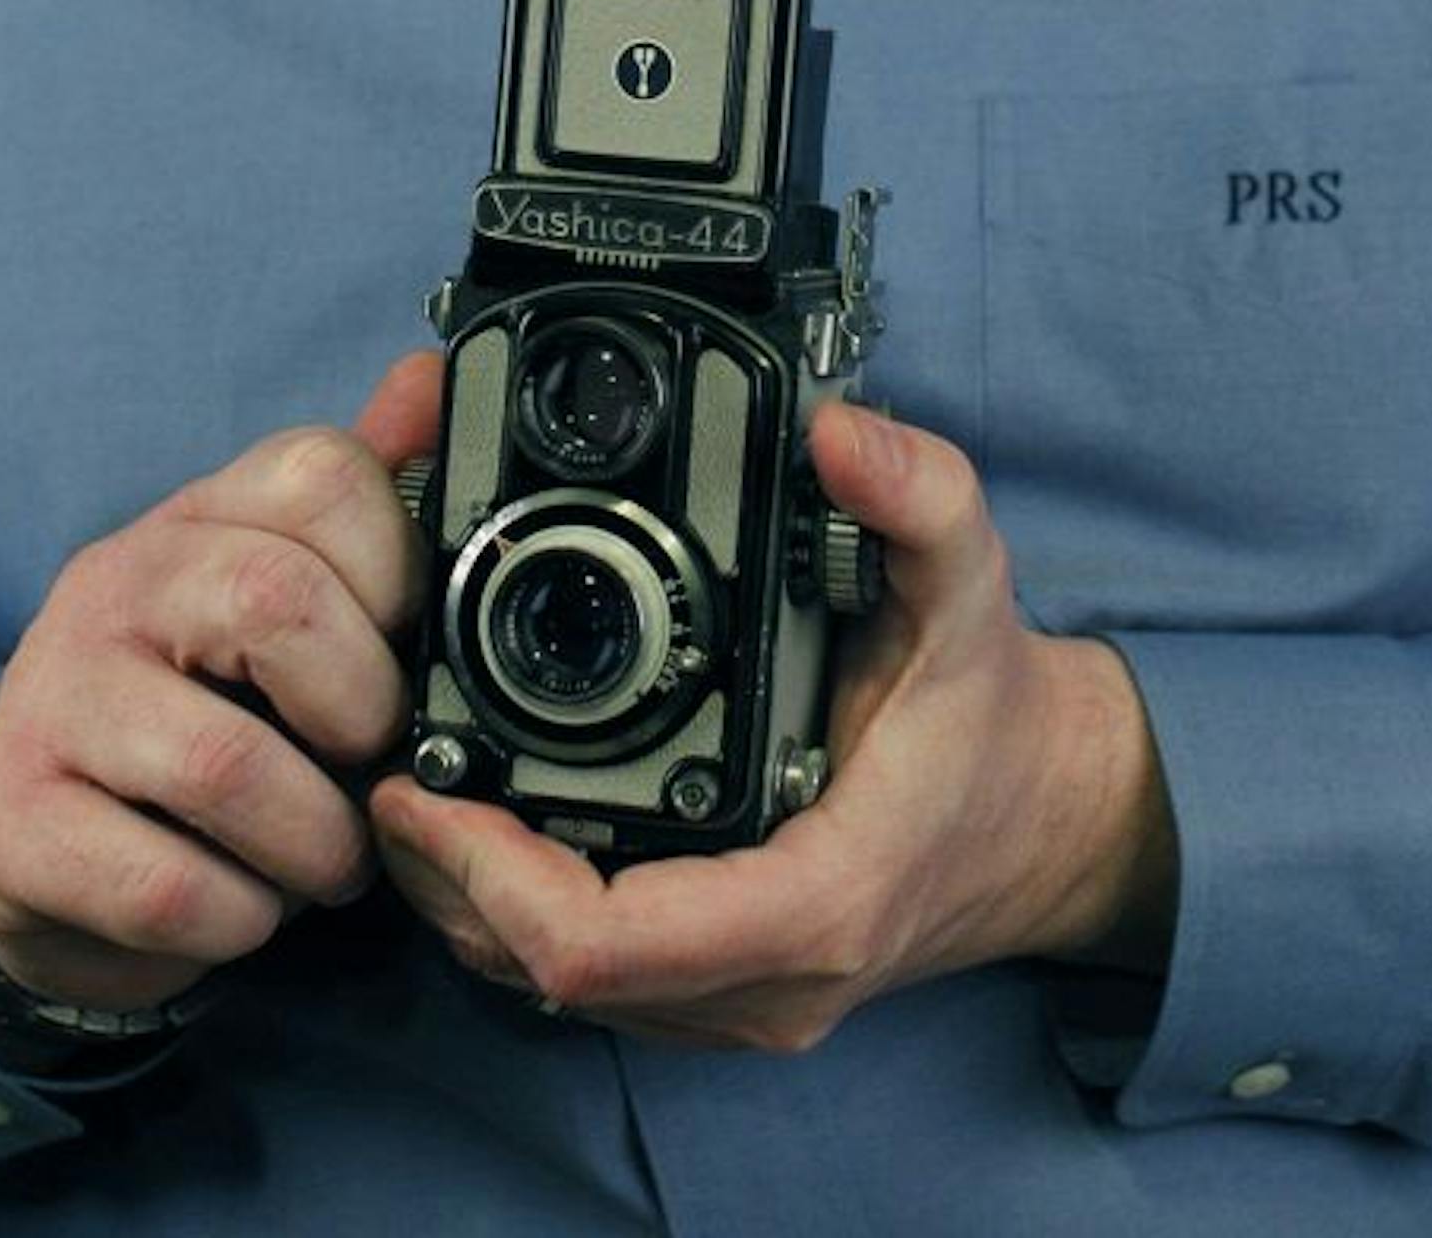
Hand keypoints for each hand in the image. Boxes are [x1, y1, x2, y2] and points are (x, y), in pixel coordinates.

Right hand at [0, 350, 440, 1013]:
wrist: (33, 844)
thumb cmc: (192, 709)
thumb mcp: (274, 591)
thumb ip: (360, 499)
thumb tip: (428, 377)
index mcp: (197, 517)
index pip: (320, 473)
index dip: (398, 570)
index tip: (404, 652)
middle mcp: (114, 583)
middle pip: (277, 600)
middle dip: (362, 712)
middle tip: (369, 768)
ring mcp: (50, 699)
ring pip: (225, 764)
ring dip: (313, 845)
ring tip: (319, 860)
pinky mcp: (13, 825)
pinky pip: (165, 886)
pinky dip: (237, 918)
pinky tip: (239, 907)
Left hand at [372, 400, 1174, 1051]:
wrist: (1046, 815)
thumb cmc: (991, 713)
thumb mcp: (973, 581)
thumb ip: (916, 495)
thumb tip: (838, 430)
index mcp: (814, 902)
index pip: (604, 948)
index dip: (490, 880)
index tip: (425, 790)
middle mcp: (766, 981)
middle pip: (548, 974)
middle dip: (447, 882)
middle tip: (385, 768)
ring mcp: (738, 1002)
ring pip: (552, 990)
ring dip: (467, 901)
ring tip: (409, 787)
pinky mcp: (719, 991)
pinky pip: (587, 979)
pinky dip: (516, 910)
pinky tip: (481, 826)